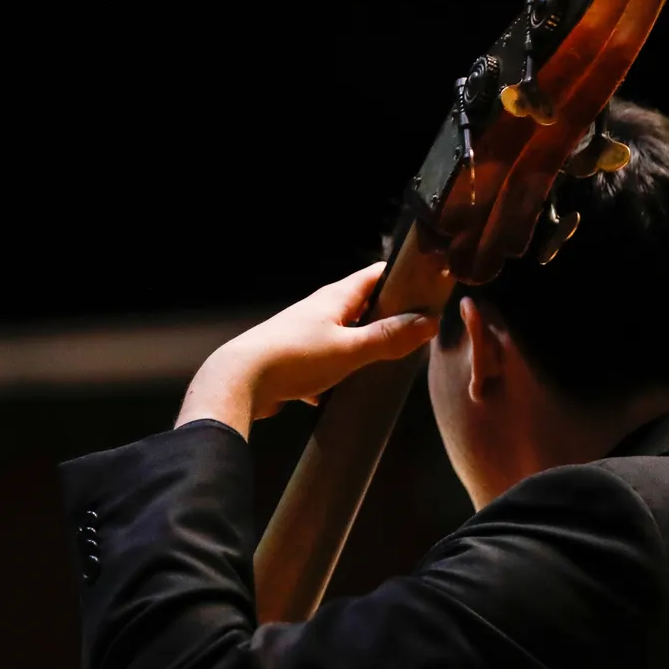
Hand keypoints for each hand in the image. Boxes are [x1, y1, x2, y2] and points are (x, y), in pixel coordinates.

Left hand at [177, 262, 437, 438]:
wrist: (239, 382)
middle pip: (363, 307)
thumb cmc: (293, 358)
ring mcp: (305, 334)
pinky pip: (325, 363)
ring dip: (362, 350)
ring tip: (383, 368)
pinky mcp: (295, 359)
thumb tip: (427, 322)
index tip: (429, 289)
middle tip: (414, 337)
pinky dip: (337, 376)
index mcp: (336, 297)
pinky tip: (342, 393)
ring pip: (345, 337)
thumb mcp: (350, 349)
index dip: (404, 277)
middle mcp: (320, 310)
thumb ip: (389, 338)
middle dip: (388, 320)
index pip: (377, 274)